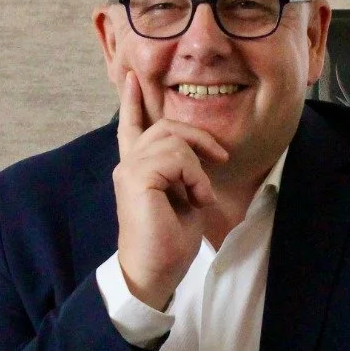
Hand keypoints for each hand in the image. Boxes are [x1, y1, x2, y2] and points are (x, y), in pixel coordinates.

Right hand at [113, 72, 227, 309]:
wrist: (154, 273)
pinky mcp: (136, 177)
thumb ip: (184, 170)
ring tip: (201, 196)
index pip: (131, 127)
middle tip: (221, 156)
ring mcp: (129, 169)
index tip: (132, 77)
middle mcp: (128, 164)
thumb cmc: (169, 243)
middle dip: (198, 136)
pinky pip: (175, 157)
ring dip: (197, 167)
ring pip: (173, 139)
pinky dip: (194, 177)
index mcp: (137, 169)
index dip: (132, 102)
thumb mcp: (184, 197)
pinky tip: (196, 199)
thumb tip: (201, 154)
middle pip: (165, 126)